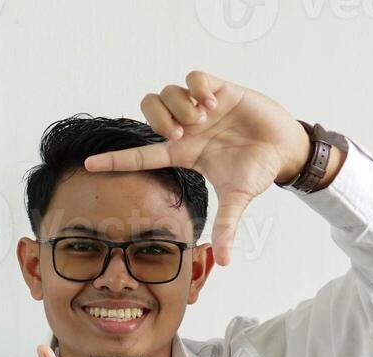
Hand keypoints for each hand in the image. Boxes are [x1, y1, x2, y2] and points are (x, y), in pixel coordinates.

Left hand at [82, 70, 312, 266]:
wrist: (284, 149)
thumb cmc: (257, 172)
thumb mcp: (238, 199)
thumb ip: (227, 227)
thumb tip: (225, 263)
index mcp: (184, 153)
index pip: (142, 155)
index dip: (115, 160)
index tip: (88, 164)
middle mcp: (187, 128)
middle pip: (148, 110)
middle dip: (158, 119)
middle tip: (180, 132)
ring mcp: (201, 107)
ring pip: (169, 92)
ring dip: (180, 105)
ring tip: (205, 116)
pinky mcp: (220, 88)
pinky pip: (193, 77)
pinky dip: (198, 87)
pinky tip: (213, 101)